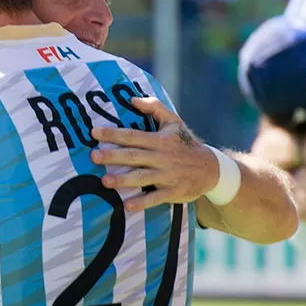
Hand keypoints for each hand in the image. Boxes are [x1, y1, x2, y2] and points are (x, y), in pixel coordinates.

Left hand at [90, 96, 218, 211]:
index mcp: (160, 140)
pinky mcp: (172, 192)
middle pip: (135, 156)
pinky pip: (155, 198)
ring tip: (104, 181)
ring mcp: (168, 175)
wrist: (211, 168)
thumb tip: (132, 99)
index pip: (133, 135)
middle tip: (93, 156)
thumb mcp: (174, 121)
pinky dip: (142, 202)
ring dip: (123, 180)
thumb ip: (154, 107)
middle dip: (113, 156)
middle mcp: (163, 157)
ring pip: (142, 177)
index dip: (113, 134)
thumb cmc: (186, 143)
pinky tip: (127, 206)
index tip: (94, 133)